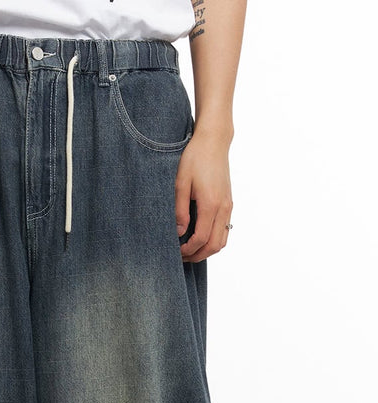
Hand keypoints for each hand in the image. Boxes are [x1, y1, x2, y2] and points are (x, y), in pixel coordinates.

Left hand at [175, 128, 232, 262]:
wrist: (213, 142)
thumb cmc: (195, 158)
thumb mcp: (180, 183)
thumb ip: (180, 210)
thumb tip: (179, 233)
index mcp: (211, 204)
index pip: (201, 239)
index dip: (187, 250)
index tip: (175, 252)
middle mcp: (223, 208)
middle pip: (215, 245)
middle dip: (198, 256)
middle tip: (181, 257)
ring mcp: (228, 206)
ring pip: (222, 240)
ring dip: (207, 250)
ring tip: (190, 250)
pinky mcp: (229, 203)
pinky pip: (225, 230)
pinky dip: (214, 240)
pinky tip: (199, 238)